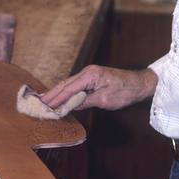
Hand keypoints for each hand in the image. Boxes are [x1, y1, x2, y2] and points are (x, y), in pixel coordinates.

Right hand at [41, 65, 156, 111]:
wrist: (140, 84)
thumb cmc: (125, 91)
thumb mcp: (105, 99)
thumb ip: (86, 101)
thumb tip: (69, 106)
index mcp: (90, 75)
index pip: (68, 88)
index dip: (56, 98)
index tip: (45, 106)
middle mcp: (87, 72)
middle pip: (65, 84)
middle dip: (51, 94)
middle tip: (38, 104)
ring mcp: (89, 74)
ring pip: (68, 84)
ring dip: (57, 93)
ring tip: (44, 102)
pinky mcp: (91, 78)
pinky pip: (74, 86)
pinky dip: (65, 92)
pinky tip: (59, 98)